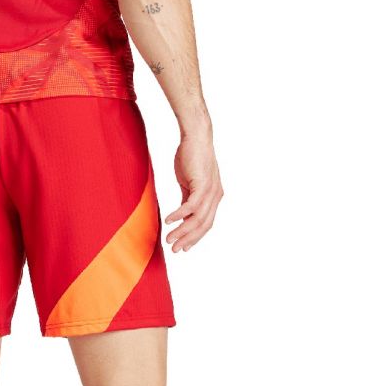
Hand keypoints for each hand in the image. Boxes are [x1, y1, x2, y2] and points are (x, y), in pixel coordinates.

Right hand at [165, 135, 222, 251]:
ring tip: (169, 239)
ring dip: (182, 231)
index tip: (182, 247)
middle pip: (203, 226)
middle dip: (188, 240)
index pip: (206, 224)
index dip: (194, 237)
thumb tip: (181, 215)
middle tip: (174, 249)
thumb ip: (187, 199)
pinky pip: (190, 206)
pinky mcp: (202, 185)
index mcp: (214, 197)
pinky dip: (178, 215)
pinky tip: (168, 220)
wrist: (195, 136)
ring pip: (197, 219)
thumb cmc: (190, 157)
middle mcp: (216, 196)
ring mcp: (210, 191)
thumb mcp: (188, 183)